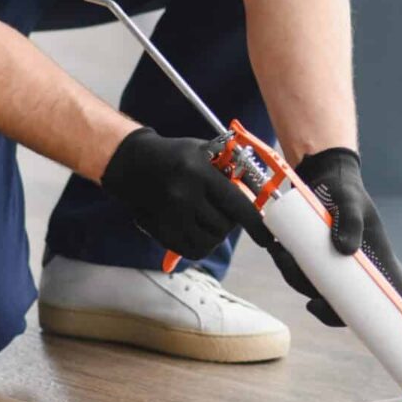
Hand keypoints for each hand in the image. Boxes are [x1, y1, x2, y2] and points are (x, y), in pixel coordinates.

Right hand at [99, 127, 266, 258]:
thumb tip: (259, 193)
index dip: (255, 224)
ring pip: (211, 241)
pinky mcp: (162, 232)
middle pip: (224, 226)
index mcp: (198, 174)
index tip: (267, 238)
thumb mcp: (206, 151)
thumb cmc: (177, 156)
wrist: (134, 164)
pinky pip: (194, 250)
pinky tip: (199, 228)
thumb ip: (232, 170)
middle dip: (230, 220)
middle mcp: (184, 197)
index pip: (236, 205)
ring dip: (216, 233)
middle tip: (222, 208)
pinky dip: (203, 244)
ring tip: (208, 216)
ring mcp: (171, 217)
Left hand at [266, 148, 401, 326]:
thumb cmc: (344, 188)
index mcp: (377, 260)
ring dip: (299, 282)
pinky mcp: (313, 258)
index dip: (386, 318)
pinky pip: (301, 275)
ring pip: (318, 290)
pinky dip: (289, 268)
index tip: (374, 329)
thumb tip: (344, 250)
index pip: (389, 296)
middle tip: (313, 304)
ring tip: (285, 257)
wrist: (321, 174)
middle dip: (327, 310)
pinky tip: (280, 252)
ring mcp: (333, 265)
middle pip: (347, 304)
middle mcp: (355, 267)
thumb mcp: (350, 199)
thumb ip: (350, 220)